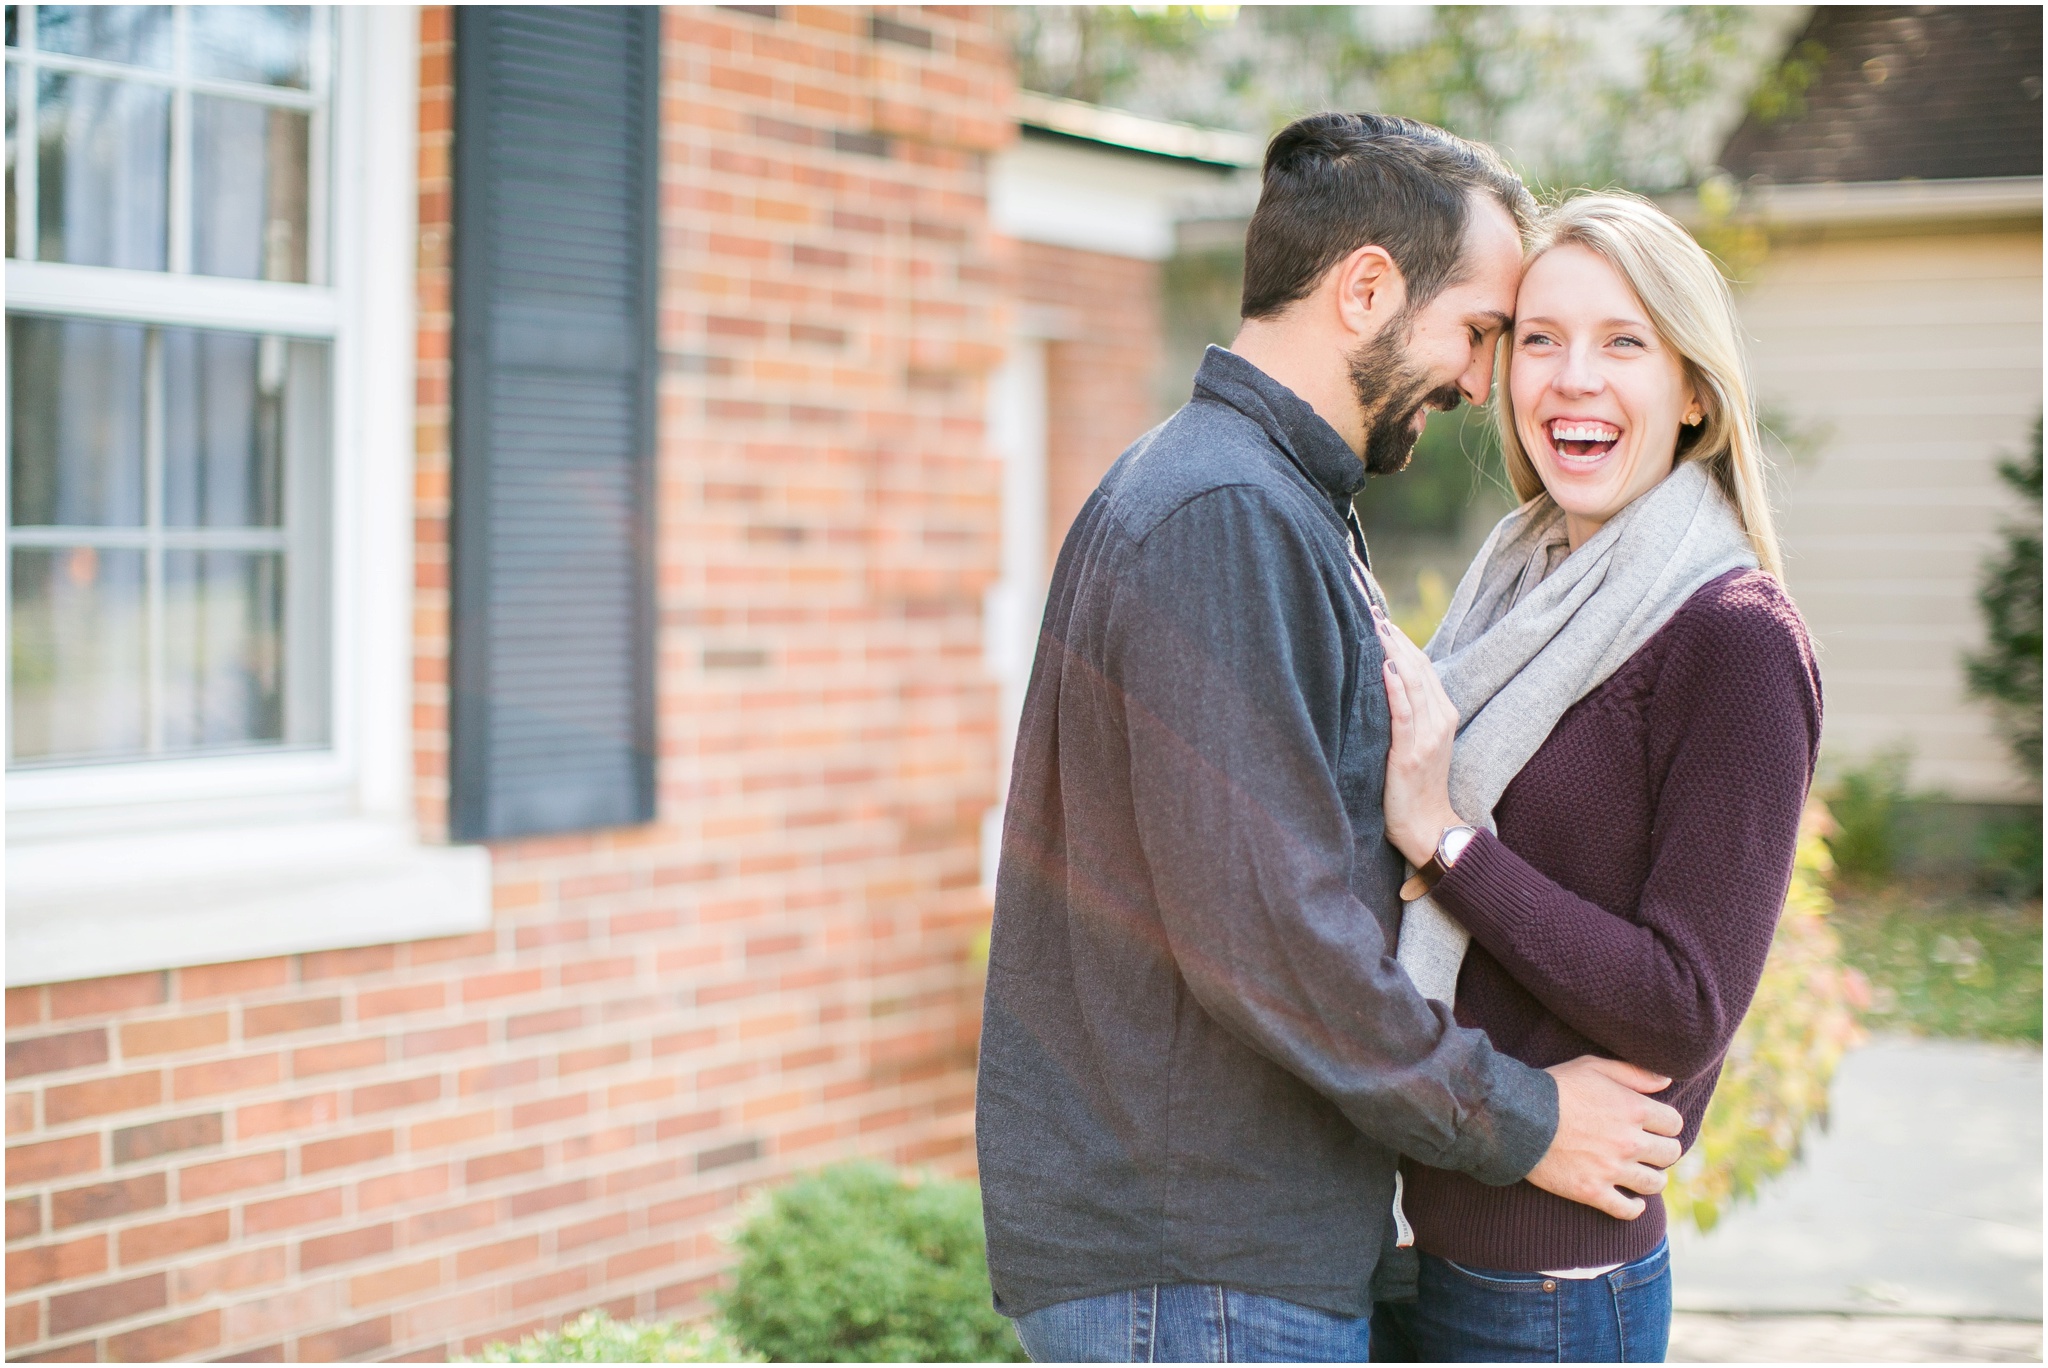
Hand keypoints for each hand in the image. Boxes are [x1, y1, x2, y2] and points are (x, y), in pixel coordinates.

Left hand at [1378, 615, 1462, 866]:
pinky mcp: (1411, 754)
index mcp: (1442, 715)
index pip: (1423, 666)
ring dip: (1394, 652)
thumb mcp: (1417, 742)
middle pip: (1419, 667)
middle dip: (1395, 637)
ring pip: (1414, 684)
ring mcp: (1428, 737)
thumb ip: (1408, 712)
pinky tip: (1385, 667)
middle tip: (1372, 609)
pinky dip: (1395, 689)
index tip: (1381, 615)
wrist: (1427, 827)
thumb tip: (1383, 679)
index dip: (1403, 639)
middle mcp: (1440, 721)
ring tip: (1376, 626)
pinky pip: (1404, 715)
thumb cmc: (1414, 786)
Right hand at [1525, 1056, 1683, 1220]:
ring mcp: (1612, 1169)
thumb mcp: (1593, 1066)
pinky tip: (1631, 1202)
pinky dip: (1633, 1209)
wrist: (1518, 1117)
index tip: (1654, 1126)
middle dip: (1662, 1150)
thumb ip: (1634, 1073)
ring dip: (1652, 1178)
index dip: (1666, 1123)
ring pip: (1654, 1183)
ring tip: (1641, 1174)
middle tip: (1649, 1149)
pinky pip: (1627, 1210)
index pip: (1674, 1123)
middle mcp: (1630, 1142)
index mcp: (1634, 1109)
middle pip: (1670, 1153)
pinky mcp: (1593, 1191)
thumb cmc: (1555, 1087)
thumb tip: (1667, 1080)